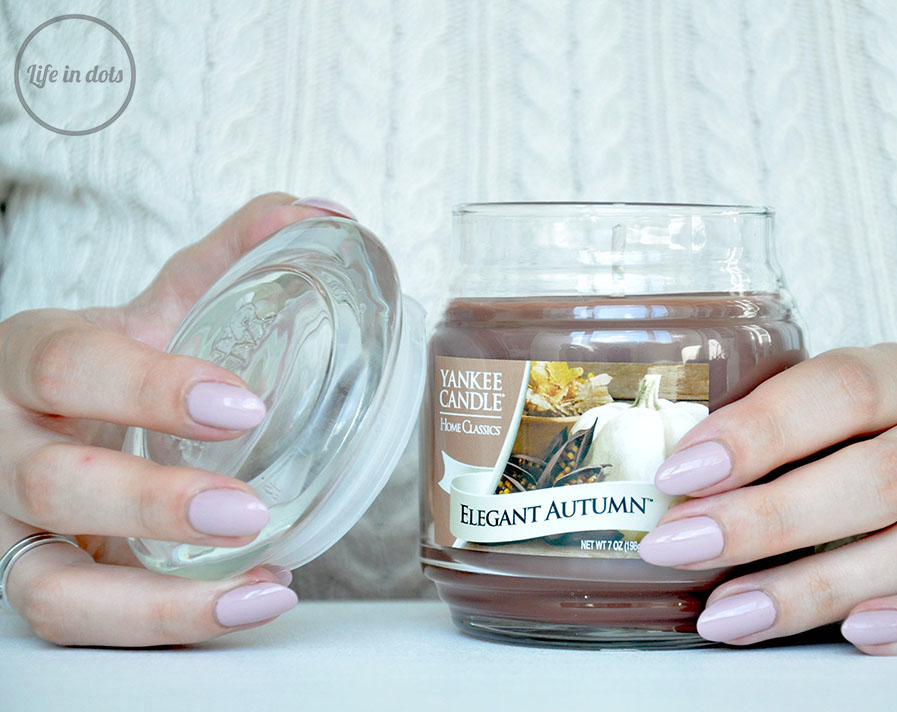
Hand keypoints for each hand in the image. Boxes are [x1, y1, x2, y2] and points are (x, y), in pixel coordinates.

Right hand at [0, 193, 352, 645]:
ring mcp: (14, 529)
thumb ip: (226, 260)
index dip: (150, 387)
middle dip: (151, 501)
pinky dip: (164, 625)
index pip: (70, 366)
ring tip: (258, 587)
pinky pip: (81, 623)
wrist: (24, 420)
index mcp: (32, 362)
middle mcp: (6, 449)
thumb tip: (320, 212)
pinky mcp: (40, 582)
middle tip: (249, 510)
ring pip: (53, 585)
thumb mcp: (146, 311)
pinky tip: (249, 604)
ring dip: (158, 599)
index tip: (243, 404)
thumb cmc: (94, 370)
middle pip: (54, 482)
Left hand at [638, 344, 896, 653]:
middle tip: (679, 547)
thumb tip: (689, 477)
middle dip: (764, 519)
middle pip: (873, 479)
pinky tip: (856, 634)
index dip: (758, 430)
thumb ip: (805, 426)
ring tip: (729, 613)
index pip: (839, 391)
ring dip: (816, 588)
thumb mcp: (886, 399)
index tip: (681, 472)